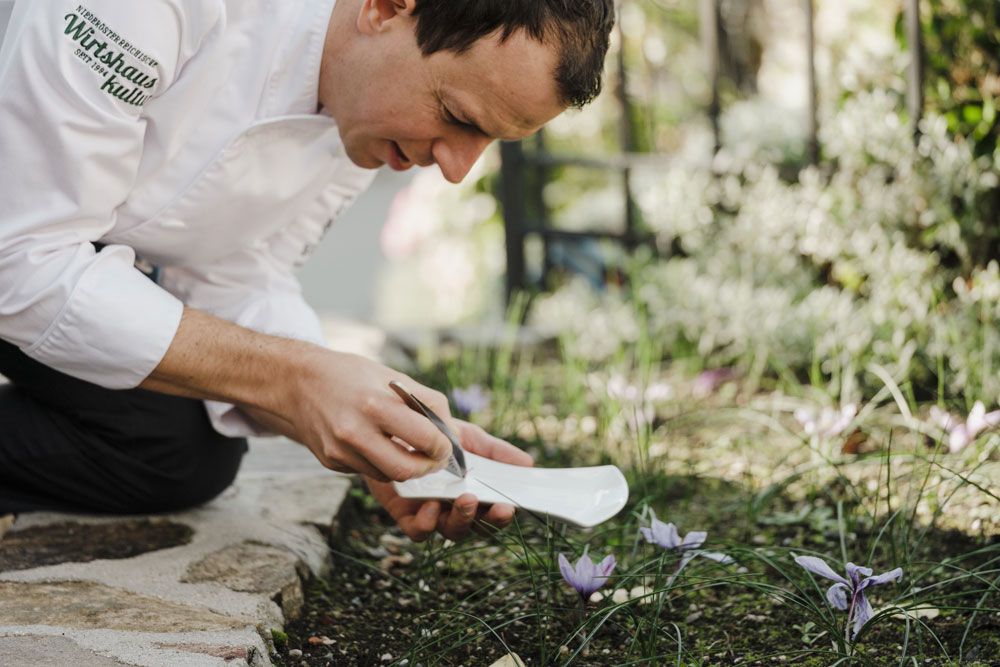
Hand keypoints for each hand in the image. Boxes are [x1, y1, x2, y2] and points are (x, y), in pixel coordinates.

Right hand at [258, 350, 457, 481]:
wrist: (298, 382)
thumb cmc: (351, 375)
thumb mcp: (393, 378)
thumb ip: (428, 403)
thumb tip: (453, 433)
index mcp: (374, 404)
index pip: (424, 438)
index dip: (442, 446)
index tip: (446, 445)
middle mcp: (354, 432)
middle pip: (406, 469)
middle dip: (427, 467)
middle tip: (434, 458)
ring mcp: (340, 451)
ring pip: (387, 475)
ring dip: (404, 467)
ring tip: (407, 448)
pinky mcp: (331, 462)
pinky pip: (367, 471)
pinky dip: (380, 463)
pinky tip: (376, 444)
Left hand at [365, 420, 534, 541]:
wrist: (394, 432)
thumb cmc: (434, 437)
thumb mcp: (468, 438)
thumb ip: (496, 451)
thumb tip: (528, 462)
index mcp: (475, 494)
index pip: (494, 513)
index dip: (503, 515)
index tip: (510, 506)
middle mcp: (455, 509)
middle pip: (477, 528)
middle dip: (486, 520)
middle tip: (491, 505)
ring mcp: (432, 514)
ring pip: (452, 531)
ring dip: (461, 519)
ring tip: (464, 499)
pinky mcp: (407, 516)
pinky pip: (419, 531)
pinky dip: (426, 523)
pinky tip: (429, 504)